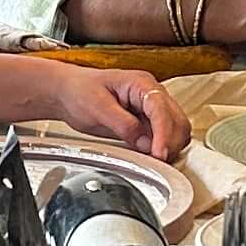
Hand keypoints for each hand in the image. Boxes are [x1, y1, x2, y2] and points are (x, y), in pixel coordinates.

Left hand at [43, 66, 189, 160]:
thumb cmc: (79, 91)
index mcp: (141, 83)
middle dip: (171, 142)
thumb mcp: (97, 108)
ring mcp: (151, 108)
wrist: (68, 93)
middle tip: (159, 162)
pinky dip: (163, 147)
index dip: (164, 133)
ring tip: (156, 161)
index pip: (161, 109)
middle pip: (177, 120)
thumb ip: (123, 124)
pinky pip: (164, 136)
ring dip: (170, 146)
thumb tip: (144, 141)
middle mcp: (151, 94)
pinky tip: (152, 157)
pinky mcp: (146, 122)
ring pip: (176, 129)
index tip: (160, 153)